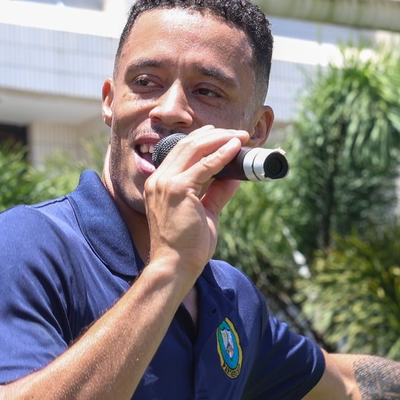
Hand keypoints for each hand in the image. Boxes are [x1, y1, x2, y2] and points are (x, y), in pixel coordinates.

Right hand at [143, 127, 246, 279]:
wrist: (174, 266)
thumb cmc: (186, 246)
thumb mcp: (205, 213)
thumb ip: (217, 193)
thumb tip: (234, 176)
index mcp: (159, 183)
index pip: (180, 151)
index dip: (202, 139)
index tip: (221, 135)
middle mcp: (159, 179)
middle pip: (187, 145)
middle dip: (215, 135)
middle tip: (237, 133)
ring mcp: (166, 182)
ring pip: (195, 148)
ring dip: (221, 139)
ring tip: (240, 136)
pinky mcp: (177, 189)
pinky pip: (205, 165)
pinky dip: (222, 154)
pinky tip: (235, 148)